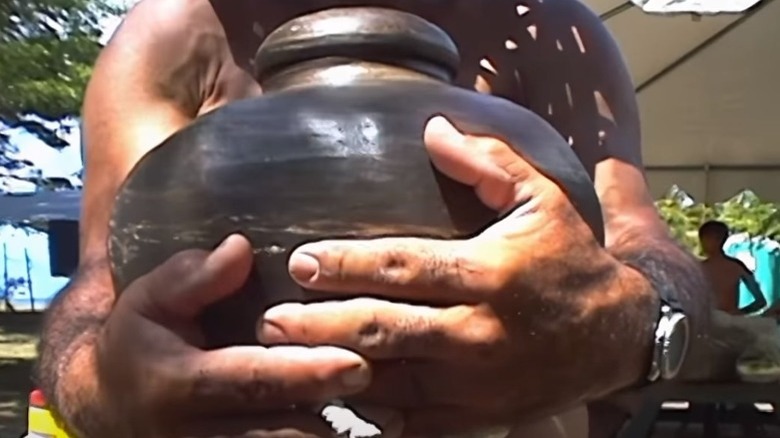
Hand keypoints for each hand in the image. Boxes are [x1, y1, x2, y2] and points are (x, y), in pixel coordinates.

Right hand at [96, 235, 372, 436]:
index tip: (356, 364)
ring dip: (338, 437)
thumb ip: (193, 275)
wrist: (113, 405)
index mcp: (180, 384)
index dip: (304, 374)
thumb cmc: (141, 342)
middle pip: (282, 432)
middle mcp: (199, 433)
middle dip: (337, 416)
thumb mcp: (150, 299)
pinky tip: (370, 429)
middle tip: (386, 389)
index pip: (250, 381)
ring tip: (391, 415)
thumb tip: (240, 248)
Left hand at [259, 117, 657, 434]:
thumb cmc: (572, 259)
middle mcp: (479, 332)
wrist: (618, 335)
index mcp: (490, 273)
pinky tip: (337, 399)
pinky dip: (374, 413)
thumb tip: (431, 128)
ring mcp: (477, 383)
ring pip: (390, 381)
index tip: (299, 262)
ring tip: (286, 358)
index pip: (402, 266)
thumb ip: (487, 162)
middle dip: (318, 325)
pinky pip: (414, 421)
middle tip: (271, 320)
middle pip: (382, 330)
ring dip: (333, 370)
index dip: (345, 264)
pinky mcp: (480, 417)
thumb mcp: (542, 198)